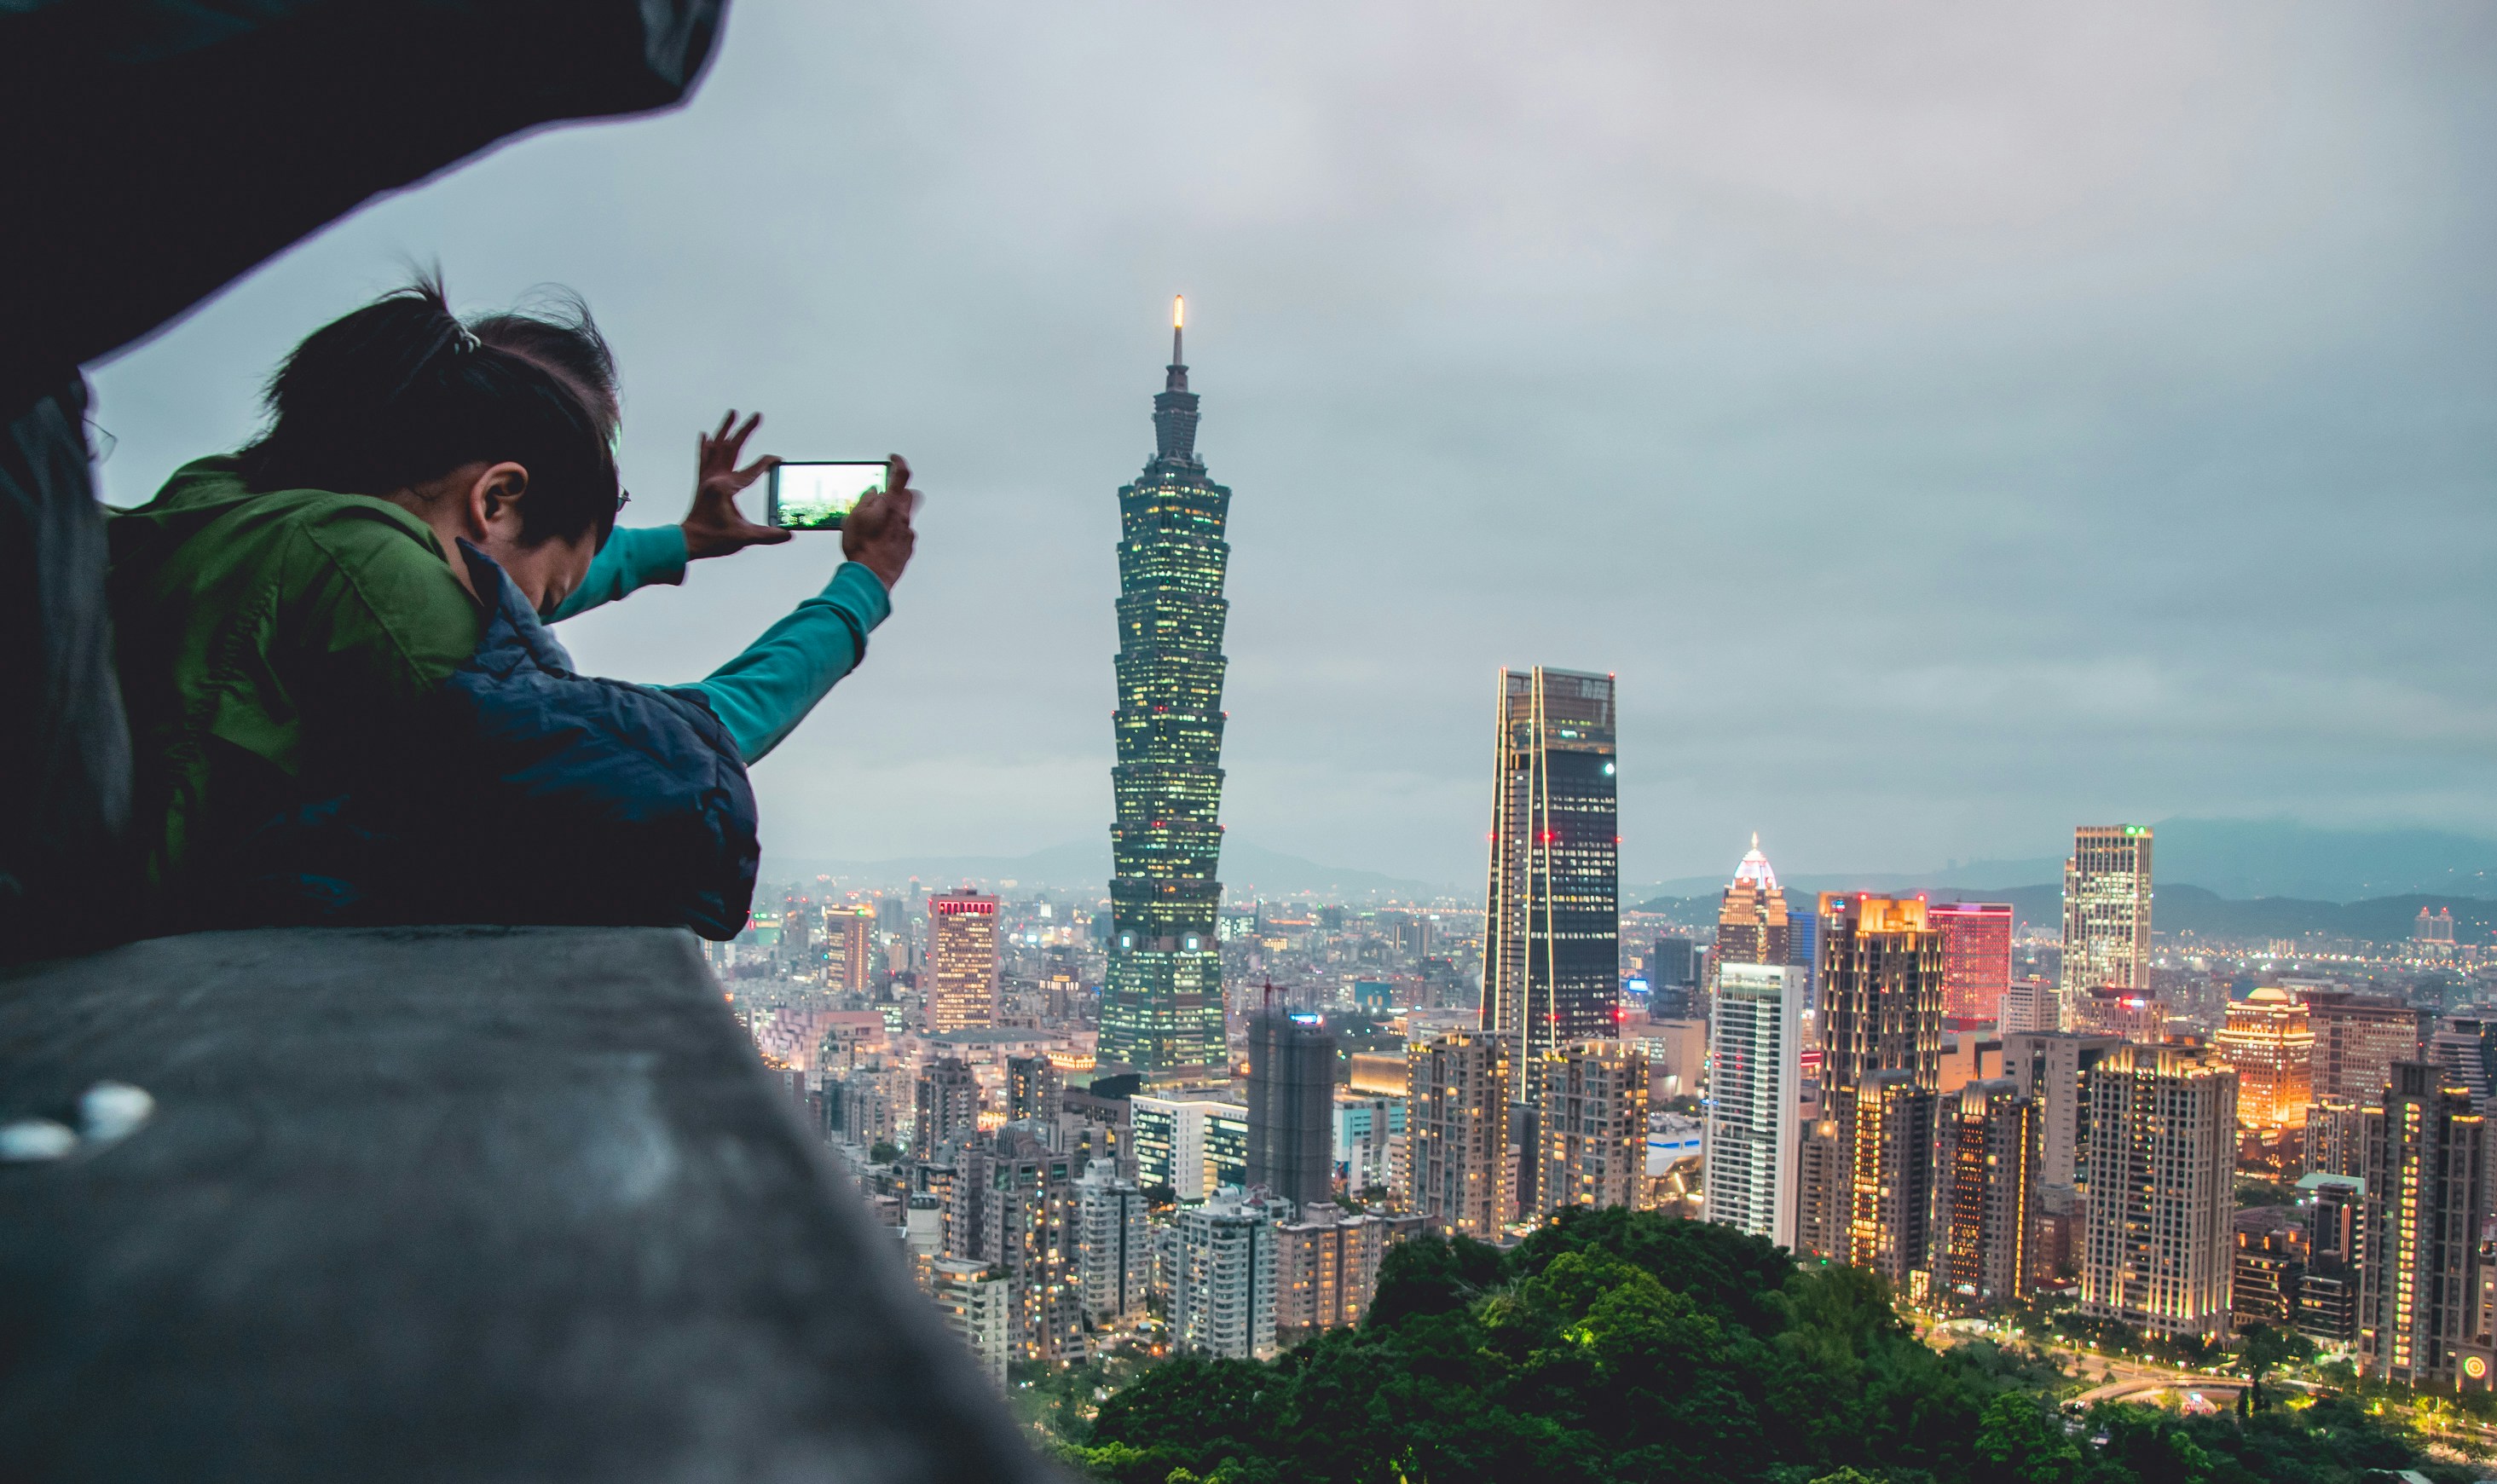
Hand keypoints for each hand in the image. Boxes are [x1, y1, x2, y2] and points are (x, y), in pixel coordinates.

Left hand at [681, 410, 791, 560]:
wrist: (687, 542)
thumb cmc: (713, 539)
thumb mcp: (743, 537)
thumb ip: (767, 535)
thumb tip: (788, 534)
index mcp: (725, 488)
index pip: (751, 470)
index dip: (767, 463)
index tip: (779, 460)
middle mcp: (715, 478)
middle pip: (732, 447)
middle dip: (746, 430)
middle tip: (757, 415)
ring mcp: (707, 478)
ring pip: (717, 447)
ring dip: (725, 429)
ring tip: (732, 413)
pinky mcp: (703, 482)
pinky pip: (704, 458)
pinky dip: (705, 446)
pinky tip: (705, 435)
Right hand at [843, 453, 919, 589]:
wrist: (871, 576)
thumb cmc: (861, 548)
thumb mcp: (853, 518)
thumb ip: (866, 501)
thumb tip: (873, 493)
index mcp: (891, 505)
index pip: (902, 476)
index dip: (899, 463)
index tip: (894, 460)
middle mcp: (904, 518)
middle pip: (910, 496)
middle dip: (900, 492)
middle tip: (885, 497)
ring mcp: (908, 534)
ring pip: (906, 516)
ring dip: (894, 516)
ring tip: (876, 526)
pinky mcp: (908, 547)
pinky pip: (904, 534)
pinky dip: (894, 533)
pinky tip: (880, 542)